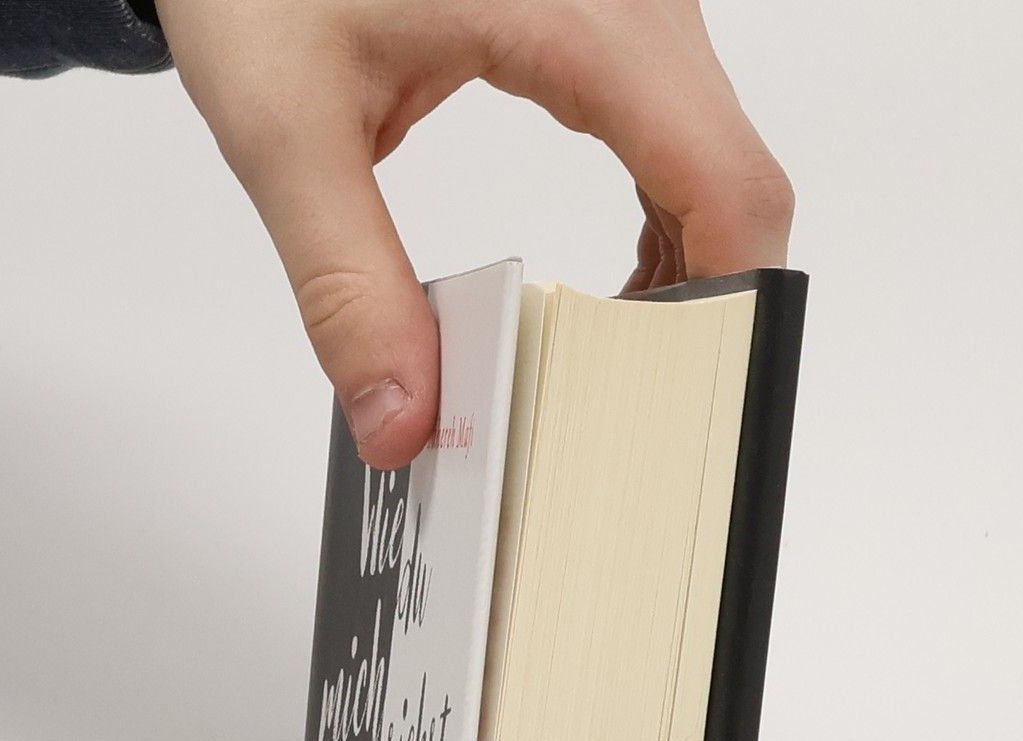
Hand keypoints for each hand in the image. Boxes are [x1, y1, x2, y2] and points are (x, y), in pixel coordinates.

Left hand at [160, 0, 792, 469]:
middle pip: (737, 186)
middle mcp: (636, 0)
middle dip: (699, 312)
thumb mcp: (284, 126)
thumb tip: (401, 418)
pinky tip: (610, 288)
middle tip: (618, 406)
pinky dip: (663, 222)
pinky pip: (684, 133)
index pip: (725, 185)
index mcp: (581, 14)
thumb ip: (345, 287)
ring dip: (685, 271)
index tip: (678, 399)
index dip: (725, 309)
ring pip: (719, 163)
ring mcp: (637, 4)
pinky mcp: (619, 17)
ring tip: (603, 357)